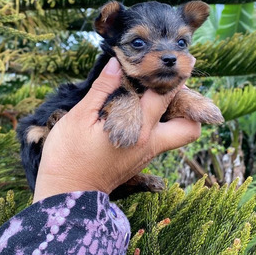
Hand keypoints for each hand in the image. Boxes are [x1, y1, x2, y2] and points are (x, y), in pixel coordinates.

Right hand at [33, 57, 200, 201]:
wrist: (65, 194)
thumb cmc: (68, 155)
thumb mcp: (79, 117)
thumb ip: (101, 88)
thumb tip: (116, 63)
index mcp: (138, 131)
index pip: (167, 98)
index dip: (175, 77)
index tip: (178, 60)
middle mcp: (150, 145)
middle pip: (190, 128)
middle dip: (189, 106)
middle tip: (173, 87)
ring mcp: (146, 156)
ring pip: (176, 135)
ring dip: (173, 114)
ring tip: (156, 94)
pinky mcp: (138, 162)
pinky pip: (159, 140)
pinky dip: (157, 124)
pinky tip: (139, 111)